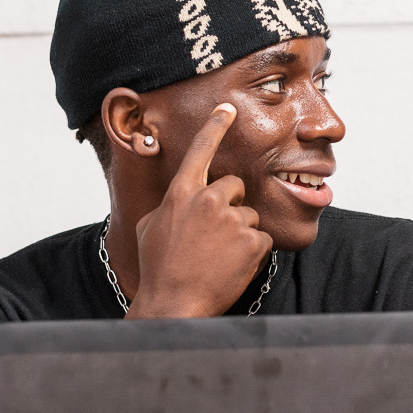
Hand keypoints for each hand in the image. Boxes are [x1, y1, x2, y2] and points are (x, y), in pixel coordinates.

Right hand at [126, 103, 273, 318]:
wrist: (173, 304)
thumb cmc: (158, 267)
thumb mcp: (150, 227)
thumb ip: (170, 205)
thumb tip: (180, 199)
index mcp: (181, 194)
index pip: (201, 150)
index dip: (215, 127)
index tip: (228, 108)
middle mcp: (208, 200)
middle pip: (234, 186)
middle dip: (230, 205)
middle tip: (215, 234)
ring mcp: (232, 220)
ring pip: (249, 215)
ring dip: (240, 233)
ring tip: (219, 257)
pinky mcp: (252, 241)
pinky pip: (261, 239)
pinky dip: (251, 253)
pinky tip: (232, 266)